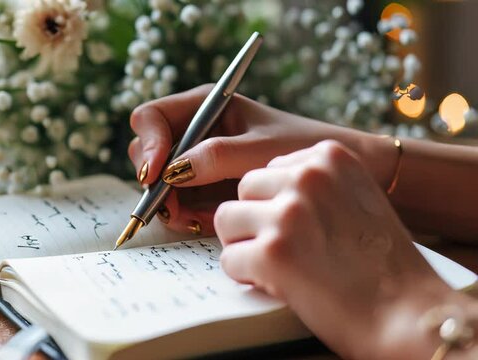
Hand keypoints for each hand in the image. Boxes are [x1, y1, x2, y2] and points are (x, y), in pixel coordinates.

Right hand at [128, 85, 396, 234]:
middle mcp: (195, 132)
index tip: (157, 171)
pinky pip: (176, 203)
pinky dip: (183, 215)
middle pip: (146, 150)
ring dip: (168, 202)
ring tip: (194, 217)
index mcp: (206, 106)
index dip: (148, 142)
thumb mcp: (260, 150)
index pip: (152, 117)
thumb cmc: (302, 149)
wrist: (328, 179)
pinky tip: (203, 222)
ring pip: (158, 182)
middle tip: (171, 204)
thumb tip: (173, 169)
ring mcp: (196, 163)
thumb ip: (217, 155)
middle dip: (155, 179)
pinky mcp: (202, 190)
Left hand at [215, 140, 458, 358]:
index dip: (275, 203)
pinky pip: (228, 259)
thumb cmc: (381, 262)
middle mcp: (307, 176)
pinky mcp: (273, 252)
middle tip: (283, 248)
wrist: (407, 313)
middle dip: (254, 220)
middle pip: (244, 189)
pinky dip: (245, 275)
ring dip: (245, 245)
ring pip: (226, 219)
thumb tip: (261, 192)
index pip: (268, 169)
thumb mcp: (355, 196)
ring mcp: (289, 213)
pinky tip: (277, 283)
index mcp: (329, 156)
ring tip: (279, 265)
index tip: (299, 227)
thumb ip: (313, 185)